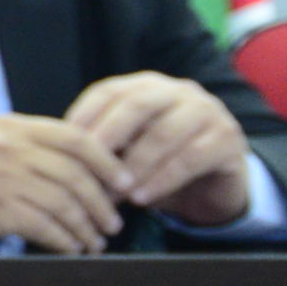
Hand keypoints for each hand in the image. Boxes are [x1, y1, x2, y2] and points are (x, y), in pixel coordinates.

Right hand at [0, 111, 131, 253]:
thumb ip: (21, 139)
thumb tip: (66, 155)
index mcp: (15, 127)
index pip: (74, 138)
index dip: (106, 161)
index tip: (124, 181)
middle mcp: (12, 149)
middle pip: (74, 176)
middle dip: (100, 203)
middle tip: (113, 222)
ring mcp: (5, 178)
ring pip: (63, 204)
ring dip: (85, 227)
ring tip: (96, 242)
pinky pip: (43, 226)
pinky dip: (63, 240)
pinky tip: (71, 248)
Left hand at [67, 71, 252, 226]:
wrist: (210, 187)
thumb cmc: (156, 166)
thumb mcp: (125, 152)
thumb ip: (101, 146)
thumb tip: (59, 156)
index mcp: (146, 87)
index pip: (108, 91)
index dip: (84, 117)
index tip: (63, 147)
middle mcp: (178, 91)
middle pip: (136, 106)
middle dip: (108, 138)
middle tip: (87, 169)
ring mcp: (207, 111)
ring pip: (164, 134)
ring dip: (134, 166)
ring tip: (114, 193)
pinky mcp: (228, 139)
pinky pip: (191, 158)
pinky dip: (161, 180)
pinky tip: (141, 198)